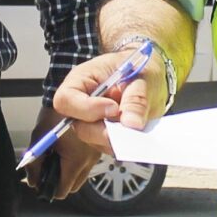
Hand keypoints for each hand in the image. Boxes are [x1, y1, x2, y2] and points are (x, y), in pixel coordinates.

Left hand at [18, 102, 106, 198]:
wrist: (73, 96)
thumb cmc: (55, 115)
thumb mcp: (40, 138)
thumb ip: (35, 163)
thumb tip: (33, 181)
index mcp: (75, 160)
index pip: (62, 190)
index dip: (49, 188)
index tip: (42, 180)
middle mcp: (89, 161)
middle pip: (72, 186)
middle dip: (60, 182)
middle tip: (48, 169)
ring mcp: (95, 156)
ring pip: (80, 177)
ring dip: (68, 172)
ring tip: (57, 158)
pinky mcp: (97, 150)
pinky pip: (86, 165)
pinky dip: (76, 164)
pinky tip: (67, 152)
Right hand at [49, 49, 166, 154]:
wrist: (150, 78)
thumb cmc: (139, 69)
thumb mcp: (141, 78)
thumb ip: (136, 99)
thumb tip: (132, 124)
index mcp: (81, 81)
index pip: (66, 100)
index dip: (87, 108)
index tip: (114, 108)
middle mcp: (81, 105)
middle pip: (80, 127)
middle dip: (104, 131)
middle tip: (129, 126)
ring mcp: (92, 123)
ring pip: (95, 140)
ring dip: (117, 138)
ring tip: (138, 127)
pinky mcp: (104, 135)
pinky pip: (110, 146)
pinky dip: (125, 143)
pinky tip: (139, 134)